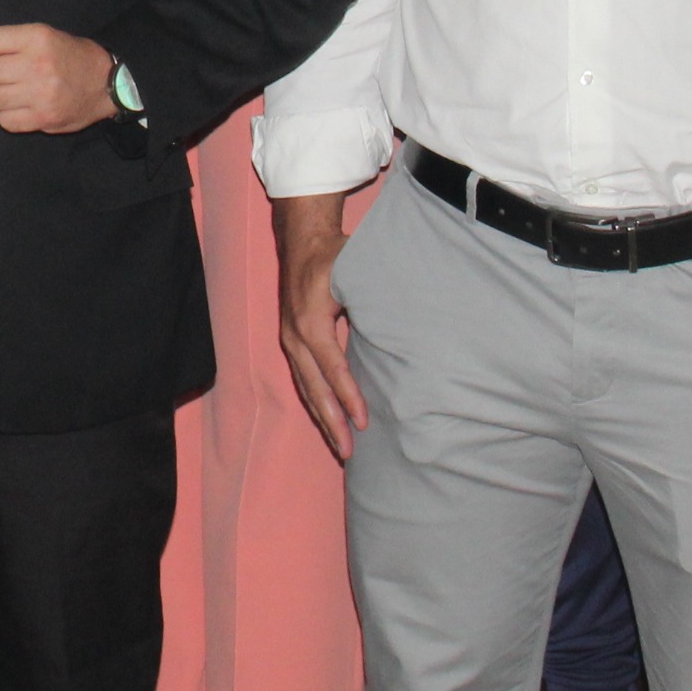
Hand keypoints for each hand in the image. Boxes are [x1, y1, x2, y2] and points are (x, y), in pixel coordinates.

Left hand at [0, 24, 116, 134]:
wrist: (106, 82)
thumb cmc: (71, 57)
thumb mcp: (45, 35)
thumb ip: (12, 42)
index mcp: (36, 38)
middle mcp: (37, 65)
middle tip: (1, 75)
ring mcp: (40, 94)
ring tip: (15, 91)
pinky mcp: (43, 118)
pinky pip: (5, 120)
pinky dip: (9, 115)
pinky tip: (22, 107)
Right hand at [271, 189, 366, 459]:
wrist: (302, 239)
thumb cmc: (334, 253)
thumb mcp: (354, 268)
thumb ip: (372, 295)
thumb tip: (401, 324)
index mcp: (311, 320)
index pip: (332, 366)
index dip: (348, 395)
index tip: (363, 421)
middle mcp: (295, 335)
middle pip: (314, 387)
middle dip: (332, 421)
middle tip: (350, 451)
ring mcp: (290, 341)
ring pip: (307, 389)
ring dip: (324, 419)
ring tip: (342, 448)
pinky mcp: (293, 343)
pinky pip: (305, 381)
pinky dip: (318, 404)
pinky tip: (331, 422)